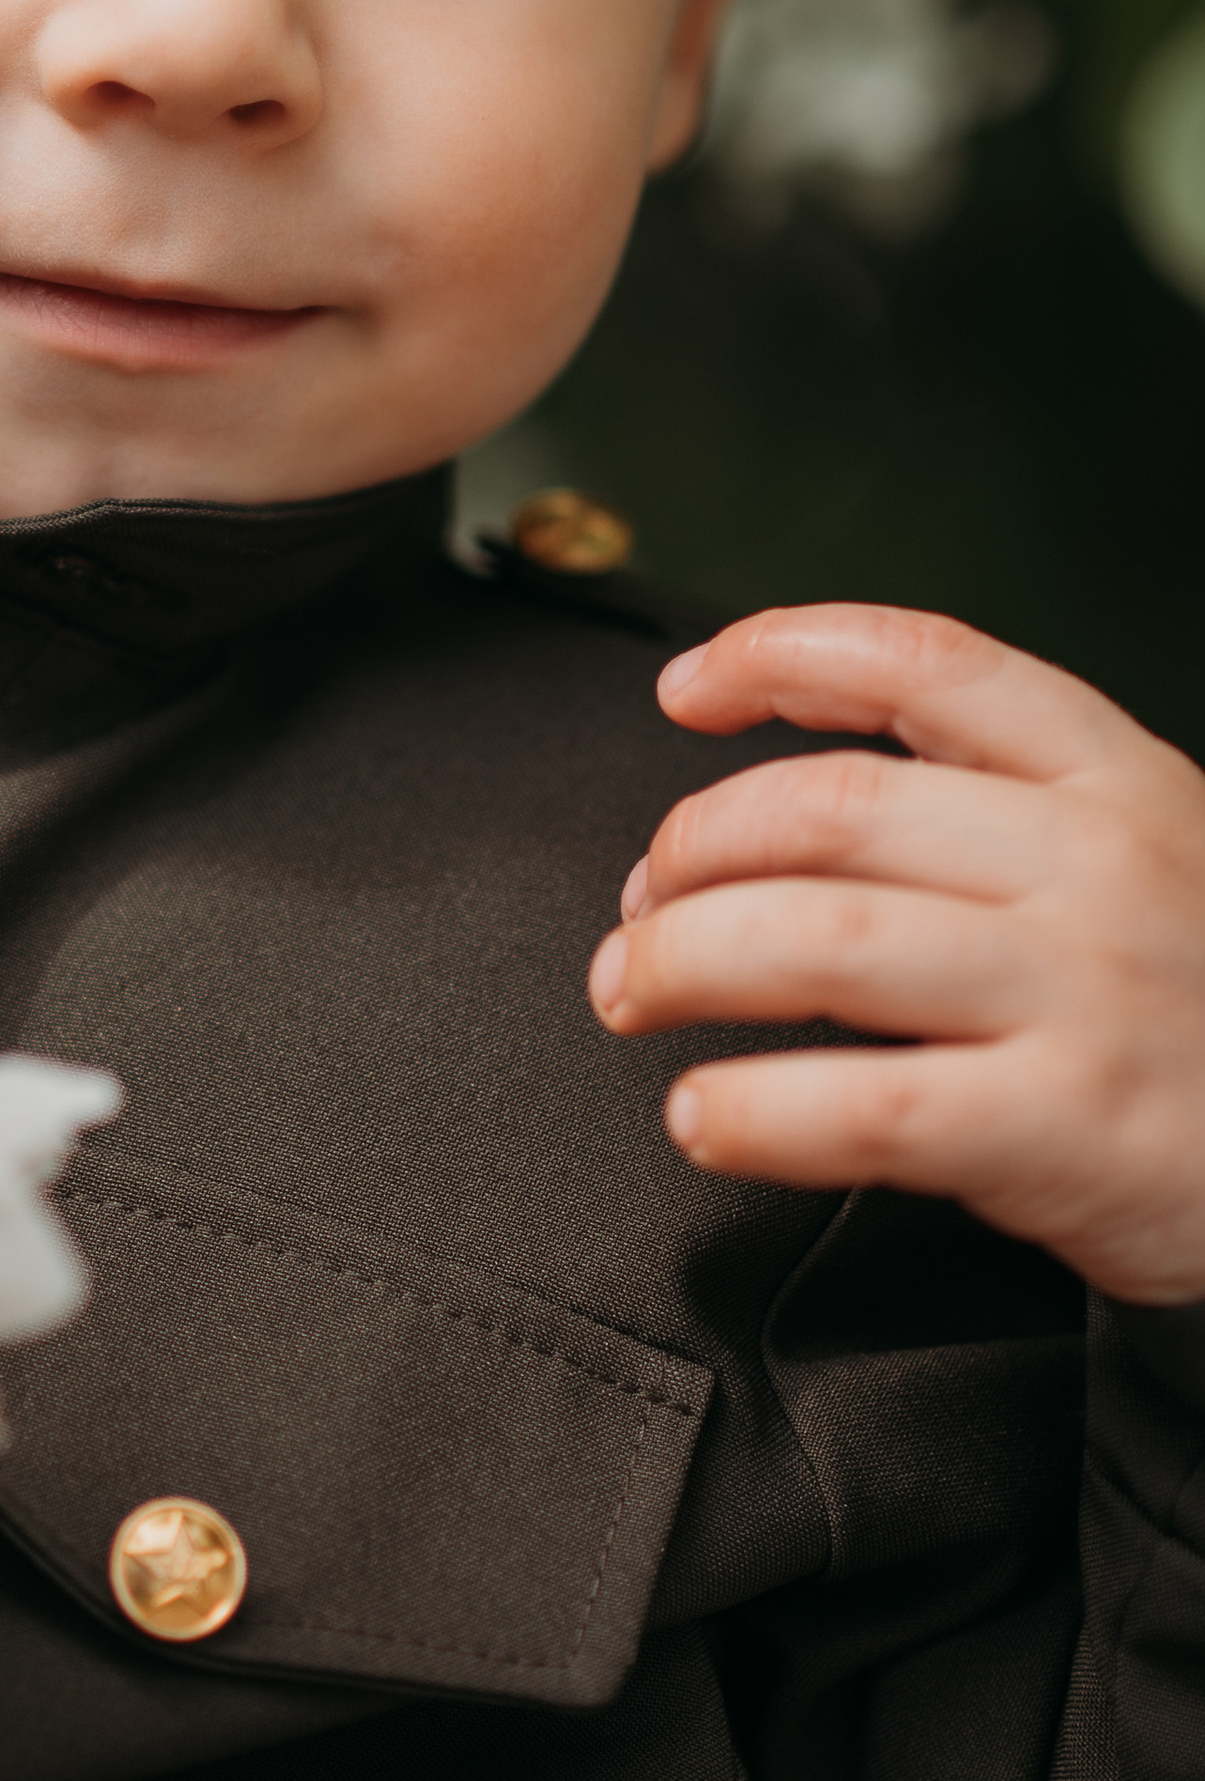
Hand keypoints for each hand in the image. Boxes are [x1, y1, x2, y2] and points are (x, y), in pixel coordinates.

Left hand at [587, 604, 1204, 1306]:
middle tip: (639, 911)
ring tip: (633, 995)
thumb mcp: (1141, 869)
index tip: (687, 687)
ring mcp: (1088, 993)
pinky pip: (865, 1105)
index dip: (781, 654)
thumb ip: (993, 823)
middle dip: (692, 850)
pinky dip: (753, 1110)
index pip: (925, 664)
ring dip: (684, 963)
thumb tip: (767, 818)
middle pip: (833, 810)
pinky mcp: (1069, 1126)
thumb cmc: (1196, 1025)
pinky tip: (706, 1117)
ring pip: (822, 942)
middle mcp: (1100, 868)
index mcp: (1115, 782)